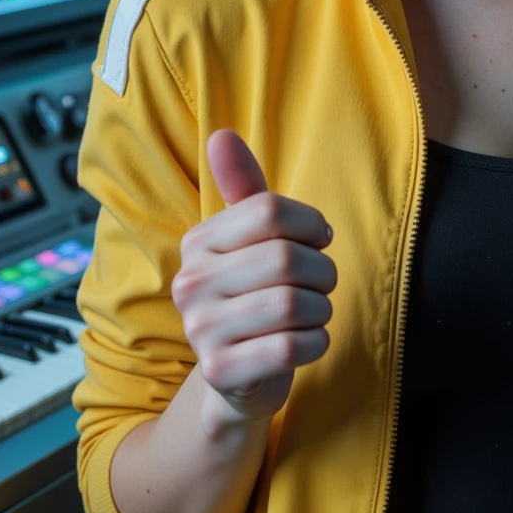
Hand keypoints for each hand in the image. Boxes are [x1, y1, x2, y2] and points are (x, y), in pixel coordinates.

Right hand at [171, 130, 335, 421]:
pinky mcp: (220, 372)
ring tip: (315, 312)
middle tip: (322, 283)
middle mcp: (190, 283)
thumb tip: (221, 135)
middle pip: (286, 258)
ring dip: (322, 309)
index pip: (269, 210)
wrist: (238, 377)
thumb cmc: (253, 295)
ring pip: (293, 305)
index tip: (319, 240)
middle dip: (322, 272)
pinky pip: (291, 348)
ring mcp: (200, 331)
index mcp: (198, 242)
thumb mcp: (249, 240)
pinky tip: (310, 341)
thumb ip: (244, 190)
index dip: (310, 224)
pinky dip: (317, 343)